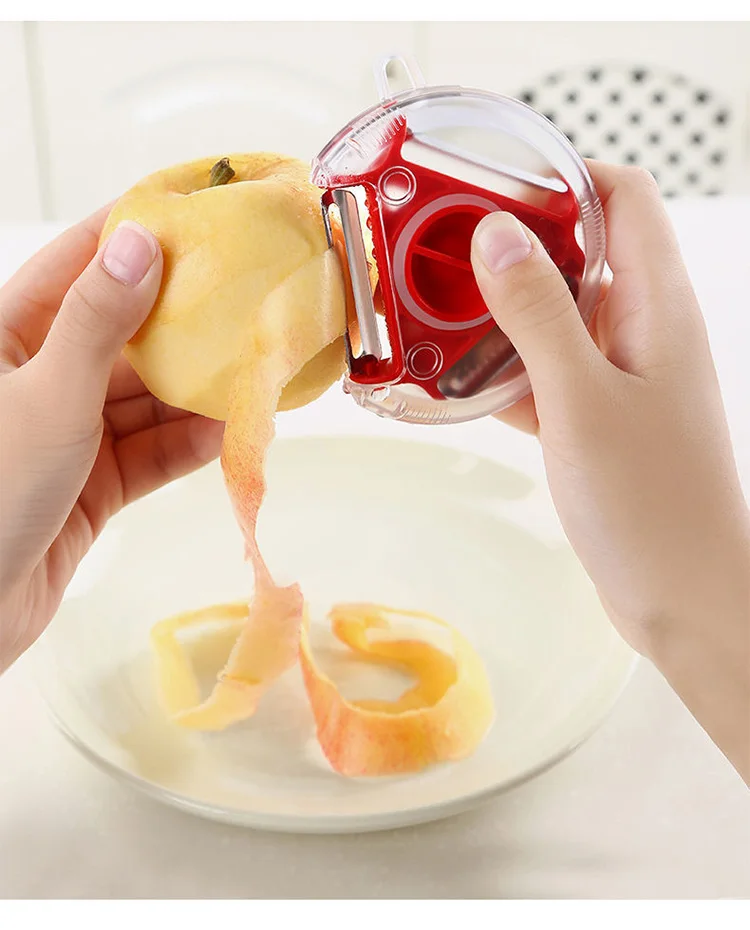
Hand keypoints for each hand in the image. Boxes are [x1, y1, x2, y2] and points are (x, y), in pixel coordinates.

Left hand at [0, 208, 223, 672]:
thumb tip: (141, 242)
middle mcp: (41, 377)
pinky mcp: (95, 484)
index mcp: (7, 337)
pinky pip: (153, 451)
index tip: (195, 212)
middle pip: (126, 332)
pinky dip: (191, 442)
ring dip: (197, 387)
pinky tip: (230, 428)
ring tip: (253, 366)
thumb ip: (97, 324)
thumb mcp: (47, 398)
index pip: (79, 264)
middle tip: (247, 297)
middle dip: (185, 319)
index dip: (137, 234)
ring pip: (147, 395)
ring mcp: (70, 432)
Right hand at [471, 162, 749, 780]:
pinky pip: (549, 372)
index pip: (623, 196)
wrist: (684, 595)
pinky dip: (507, 370)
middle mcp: (645, 329)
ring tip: (436, 310)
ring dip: (504, 311)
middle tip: (443, 246)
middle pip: (584, 250)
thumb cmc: (649, 504)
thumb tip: (498, 233)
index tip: (492, 181)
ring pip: (559, 316)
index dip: (563, 174)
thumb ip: (538, 314)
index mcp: (657, 306)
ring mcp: (624, 374)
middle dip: (516, 242)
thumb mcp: (581, 400)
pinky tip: (458, 384)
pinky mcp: (601, 417)